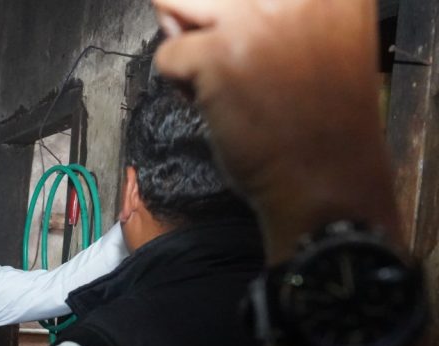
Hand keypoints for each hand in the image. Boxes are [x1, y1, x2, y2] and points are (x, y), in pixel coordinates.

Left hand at [151, 0, 395, 256]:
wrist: (325, 182)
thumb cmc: (316, 122)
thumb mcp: (312, 39)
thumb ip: (270, 11)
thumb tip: (187, 3)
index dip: (225, 10)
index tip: (242, 39)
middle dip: (196, 16)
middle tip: (217, 58)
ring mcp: (253, 19)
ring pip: (172, 0)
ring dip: (182, 39)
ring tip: (210, 76)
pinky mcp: (217, 55)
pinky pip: (166, 56)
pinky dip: (179, 86)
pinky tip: (216, 107)